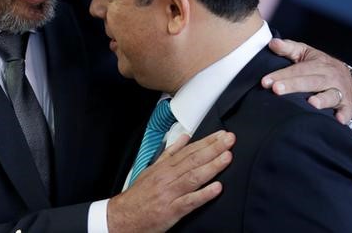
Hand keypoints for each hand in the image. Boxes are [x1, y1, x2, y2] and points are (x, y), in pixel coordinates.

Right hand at [107, 130, 234, 232]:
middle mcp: (168, 177)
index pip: (190, 150)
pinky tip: (217, 188)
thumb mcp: (152, 169)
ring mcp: (170, 193)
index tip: (222, 134)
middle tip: (230, 139)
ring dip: (212, 166)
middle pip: (194, 160)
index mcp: (165, 167)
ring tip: (227, 157)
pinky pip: (190, 201)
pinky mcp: (171, 210)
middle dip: (214, 148)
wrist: (122, 218)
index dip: (207, 141)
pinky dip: (204, 194)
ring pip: (193, 177)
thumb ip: (170, 153)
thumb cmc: (139, 195)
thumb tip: (185, 137)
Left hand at [264, 38, 351, 123]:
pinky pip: (347, 111)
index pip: (298, 69)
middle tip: (277, 89)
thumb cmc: (321, 66)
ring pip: (331, 95)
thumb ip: (289, 48)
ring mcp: (339, 91)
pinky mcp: (347, 105)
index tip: (265, 81)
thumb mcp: (306, 54)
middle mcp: (329, 77)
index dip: (282, 75)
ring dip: (322, 99)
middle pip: (311, 81)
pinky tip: (338, 119)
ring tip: (312, 103)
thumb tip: (272, 43)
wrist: (348, 78)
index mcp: (318, 64)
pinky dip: (344, 115)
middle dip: (294, 85)